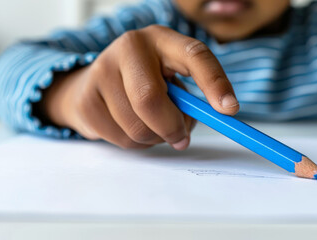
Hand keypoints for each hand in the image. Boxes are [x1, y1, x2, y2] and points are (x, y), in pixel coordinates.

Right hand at [40, 25, 238, 149]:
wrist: (95, 83)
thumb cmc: (144, 83)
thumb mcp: (170, 82)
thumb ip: (186, 103)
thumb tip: (185, 133)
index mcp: (161, 40)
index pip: (194, 55)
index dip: (214, 83)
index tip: (229, 110)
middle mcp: (130, 47)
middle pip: (151, 99)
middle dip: (171, 128)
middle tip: (180, 138)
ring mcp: (102, 71)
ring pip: (136, 126)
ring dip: (153, 138)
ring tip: (151, 125)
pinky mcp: (87, 99)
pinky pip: (120, 138)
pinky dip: (135, 143)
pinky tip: (130, 127)